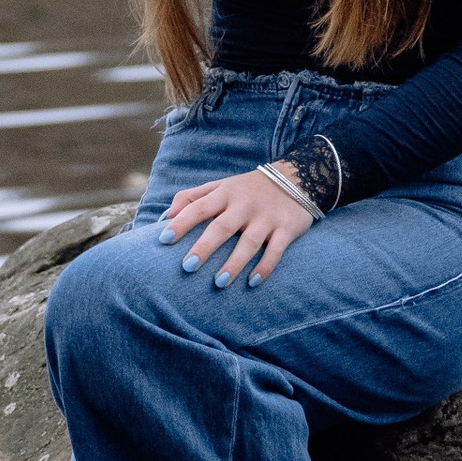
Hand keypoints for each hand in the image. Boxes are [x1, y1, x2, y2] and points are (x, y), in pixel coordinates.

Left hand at [159, 168, 311, 288]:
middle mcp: (244, 205)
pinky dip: (265, 266)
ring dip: (234, 263)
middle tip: (187, 267)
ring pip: (249, 243)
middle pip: (222, 227)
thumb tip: (165, 217)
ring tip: (218, 282)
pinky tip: (253, 281)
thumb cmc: (247, 188)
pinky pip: (276, 250)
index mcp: (225, 194)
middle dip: (204, 247)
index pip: (198, 207)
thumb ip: (192, 197)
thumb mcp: (220, 185)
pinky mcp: (286, 228)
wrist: (297, 178)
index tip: (164, 240)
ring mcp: (266, 218)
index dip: (181, 223)